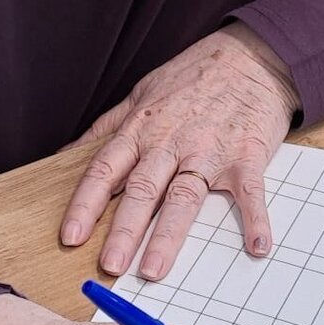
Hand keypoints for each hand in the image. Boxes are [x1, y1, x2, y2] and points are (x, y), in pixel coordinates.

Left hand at [59, 23, 299, 280]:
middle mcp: (171, 142)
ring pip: (184, 196)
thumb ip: (106, 128)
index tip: (70, 237)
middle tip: (110, 266)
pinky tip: (257, 245)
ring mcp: (209, 150)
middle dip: (123, 230)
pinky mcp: (247, 155)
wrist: (249, 55)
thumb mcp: (141, 94)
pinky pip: (250, 191)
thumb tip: (66, 155)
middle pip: (141, 190)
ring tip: (154, 269)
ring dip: (169, 235)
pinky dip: (256, 218)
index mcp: (142, 130)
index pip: (104, 171)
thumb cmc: (193, 77)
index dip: (85, 205)